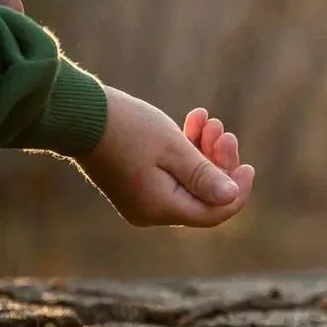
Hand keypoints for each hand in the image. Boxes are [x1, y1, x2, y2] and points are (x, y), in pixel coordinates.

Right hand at [75, 86, 254, 226]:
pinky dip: (184, 150)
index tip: (248, 164)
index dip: (237, 191)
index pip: (214, 213)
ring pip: (189, 180)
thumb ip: (204, 175)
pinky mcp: (136, 182)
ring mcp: (142, 198)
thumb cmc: (127, 128)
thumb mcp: (174, 149)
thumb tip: (231, 197)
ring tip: (207, 119)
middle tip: (222, 130)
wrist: (78, 113)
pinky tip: (193, 121)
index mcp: (160, 208)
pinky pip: (171, 172)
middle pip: (203, 195)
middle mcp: (150, 211)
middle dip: (218, 162)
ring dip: (203, 150)